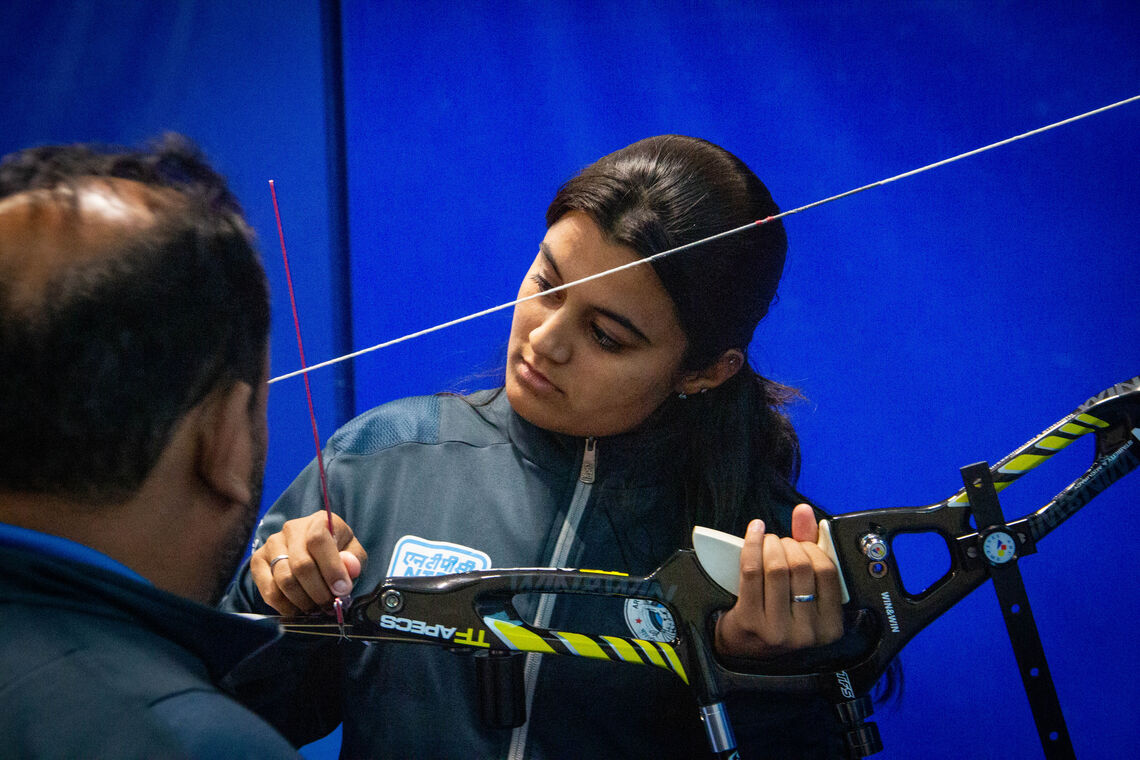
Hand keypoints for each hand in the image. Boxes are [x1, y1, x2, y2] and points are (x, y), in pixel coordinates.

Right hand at [250, 510, 366, 614]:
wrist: (312, 551)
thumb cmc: (337, 551)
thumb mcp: (353, 552)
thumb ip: (354, 559)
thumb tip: (350, 569)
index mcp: (319, 521)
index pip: (318, 540)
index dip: (331, 569)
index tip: (342, 590)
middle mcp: (292, 529)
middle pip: (301, 565)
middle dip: (318, 592)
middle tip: (329, 606)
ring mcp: (272, 544)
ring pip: (284, 580)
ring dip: (303, 601)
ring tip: (316, 609)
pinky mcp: (258, 561)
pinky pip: (269, 591)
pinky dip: (286, 607)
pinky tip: (299, 609)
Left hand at [714, 503, 843, 657]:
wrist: (746, 645)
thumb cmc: (780, 612)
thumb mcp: (804, 588)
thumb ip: (810, 548)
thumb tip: (805, 512)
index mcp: (830, 626)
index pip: (828, 572)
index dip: (813, 549)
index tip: (801, 543)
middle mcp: (807, 632)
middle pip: (801, 567)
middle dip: (790, 544)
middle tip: (780, 543)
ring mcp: (778, 629)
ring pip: (776, 568)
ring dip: (771, 544)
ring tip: (767, 541)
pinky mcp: (752, 621)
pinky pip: (752, 571)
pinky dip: (752, 545)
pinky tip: (754, 534)